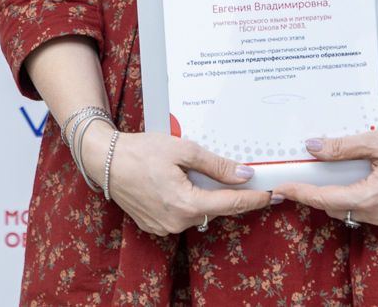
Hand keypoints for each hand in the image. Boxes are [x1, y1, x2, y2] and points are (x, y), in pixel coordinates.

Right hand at [78, 124, 273, 236]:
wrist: (104, 161)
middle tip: (248, 179)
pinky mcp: (155, 226)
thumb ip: (217, 165)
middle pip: (216, 208)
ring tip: (202, 174)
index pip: (231, 204)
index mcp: (187, 204)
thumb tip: (245, 175)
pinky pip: (182, 215)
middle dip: (231, 194)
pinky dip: (188, 201)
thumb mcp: (183, 150)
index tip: (273, 195)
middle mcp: (177, 222)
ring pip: (199, 212)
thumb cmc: (141, 151)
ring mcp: (164, 227)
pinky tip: (182, 183)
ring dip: (206, 196)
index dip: (255, 199)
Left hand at [271, 122, 377, 229]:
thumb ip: (343, 147)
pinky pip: (365, 212)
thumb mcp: (377, 141)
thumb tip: (313, 147)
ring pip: (348, 211)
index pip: (324, 199)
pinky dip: (353, 198)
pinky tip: (353, 179)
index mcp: (370, 198)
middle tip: (300, 175)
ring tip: (325, 175)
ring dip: (335, 196)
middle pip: (334, 207)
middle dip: (315, 193)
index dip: (300, 193)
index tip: (281, 188)